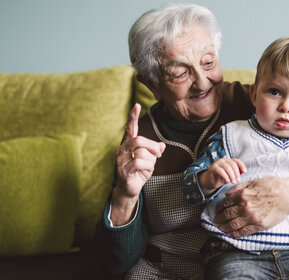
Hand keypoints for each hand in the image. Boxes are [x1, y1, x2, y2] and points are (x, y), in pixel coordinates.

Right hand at [111, 103, 165, 224]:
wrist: (130, 189)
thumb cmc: (139, 172)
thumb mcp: (150, 159)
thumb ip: (155, 150)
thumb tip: (161, 146)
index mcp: (128, 144)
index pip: (130, 128)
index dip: (133, 117)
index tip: (137, 105)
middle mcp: (122, 150)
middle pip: (139, 140)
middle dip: (152, 147)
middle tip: (157, 154)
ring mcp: (121, 160)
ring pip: (141, 152)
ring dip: (151, 161)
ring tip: (148, 167)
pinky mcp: (123, 170)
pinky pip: (139, 163)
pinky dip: (148, 167)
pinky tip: (145, 172)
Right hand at [200, 158, 246, 195]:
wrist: (210, 182)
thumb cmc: (222, 178)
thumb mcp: (231, 176)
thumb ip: (237, 173)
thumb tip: (244, 171)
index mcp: (228, 160)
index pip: (237, 161)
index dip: (242, 165)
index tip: (245, 172)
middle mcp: (223, 160)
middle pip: (233, 164)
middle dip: (236, 173)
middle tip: (238, 180)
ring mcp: (217, 163)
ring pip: (227, 167)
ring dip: (232, 175)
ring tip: (233, 182)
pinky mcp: (213, 168)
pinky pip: (220, 171)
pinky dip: (225, 176)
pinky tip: (227, 181)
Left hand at [213, 176, 288, 237]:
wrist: (287, 195)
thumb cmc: (272, 186)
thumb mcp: (254, 182)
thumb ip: (239, 188)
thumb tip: (227, 193)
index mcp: (243, 195)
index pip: (226, 203)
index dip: (220, 208)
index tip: (218, 210)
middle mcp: (245, 207)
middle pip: (227, 215)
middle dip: (219, 218)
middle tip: (216, 220)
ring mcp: (251, 217)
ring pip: (233, 225)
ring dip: (225, 227)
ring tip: (220, 229)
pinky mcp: (258, 225)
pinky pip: (243, 232)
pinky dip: (235, 234)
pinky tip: (231, 234)